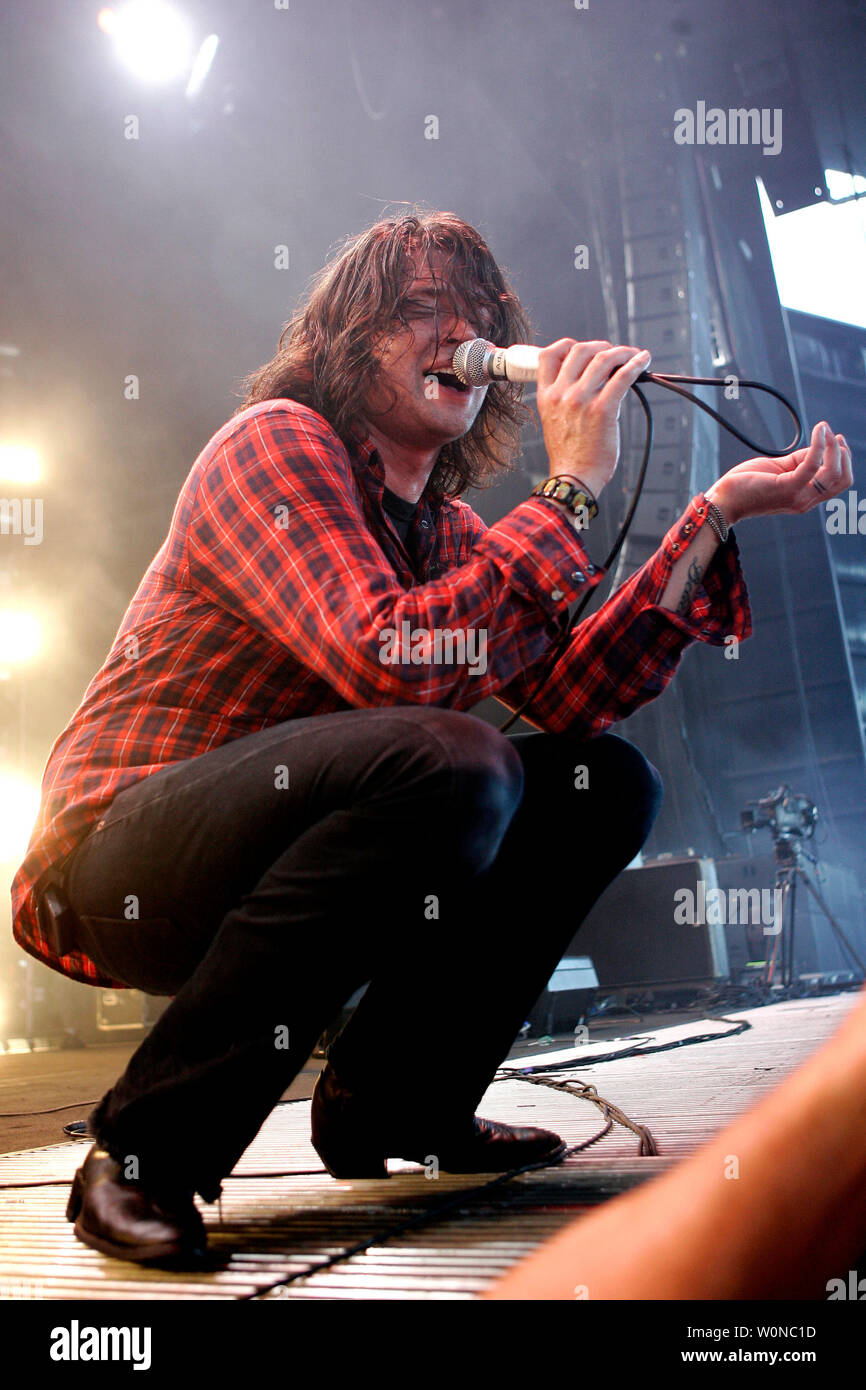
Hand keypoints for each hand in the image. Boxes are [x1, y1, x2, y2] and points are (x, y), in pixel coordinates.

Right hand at [536, 339, 650, 497]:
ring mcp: (581, 401)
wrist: (574, 478)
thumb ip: (564, 397)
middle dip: (601, 346)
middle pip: (580, 349)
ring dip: (623, 352)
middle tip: (614, 353)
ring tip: (633, 355)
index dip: (568, 345)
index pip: (549, 355)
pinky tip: (644, 361)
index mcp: (546, 396)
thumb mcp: (554, 420)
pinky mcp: (603, 410)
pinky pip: (623, 377)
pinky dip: (637, 364)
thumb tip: (591, 378)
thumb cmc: (569, 454)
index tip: (585, 349)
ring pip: (604, 358)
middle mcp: (561, 394)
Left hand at [707, 422, 852, 525]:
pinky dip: (819, 444)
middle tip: (834, 435)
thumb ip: (800, 461)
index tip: (836, 440)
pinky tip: (818, 431)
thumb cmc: (747, 484)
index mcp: (805, 498)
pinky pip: (813, 464)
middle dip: (844, 454)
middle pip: (843, 480)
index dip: (844, 461)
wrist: (724, 501)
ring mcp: (798, 497)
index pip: (838, 483)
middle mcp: (806, 501)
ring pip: (833, 473)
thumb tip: (817, 447)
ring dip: (833, 447)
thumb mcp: (780, 469)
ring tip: (824, 429)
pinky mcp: (787, 488)